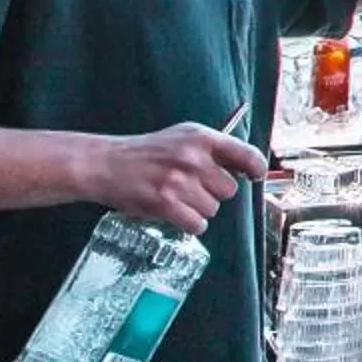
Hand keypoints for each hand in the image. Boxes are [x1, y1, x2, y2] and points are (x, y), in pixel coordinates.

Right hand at [81, 122, 268, 233]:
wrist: (105, 164)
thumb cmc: (148, 152)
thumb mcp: (182, 137)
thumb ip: (213, 148)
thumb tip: (247, 166)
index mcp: (201, 138)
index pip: (247, 155)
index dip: (257, 169)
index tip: (255, 176)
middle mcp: (193, 158)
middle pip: (230, 190)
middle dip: (214, 192)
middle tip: (192, 187)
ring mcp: (179, 181)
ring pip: (213, 209)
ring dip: (198, 209)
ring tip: (177, 197)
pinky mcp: (165, 204)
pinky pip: (197, 225)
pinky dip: (189, 224)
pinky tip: (175, 212)